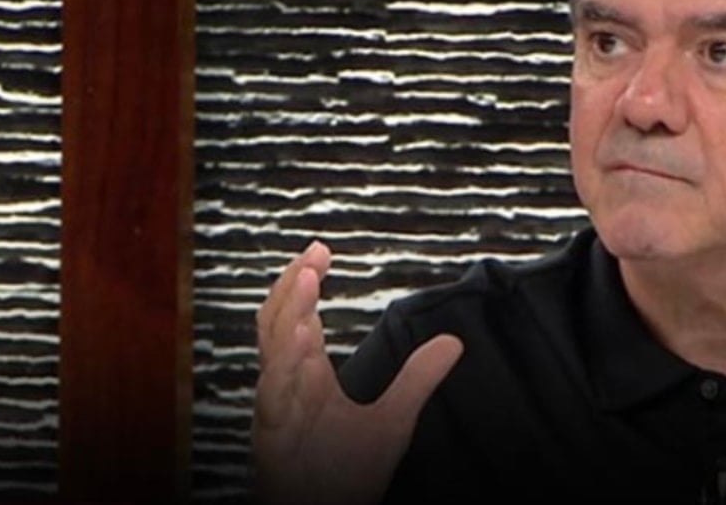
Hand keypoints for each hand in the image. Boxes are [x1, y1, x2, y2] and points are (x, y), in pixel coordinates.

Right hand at [253, 241, 463, 504]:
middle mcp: (287, 384)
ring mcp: (277, 407)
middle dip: (291, 285)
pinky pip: (274, 393)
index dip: (304, 282)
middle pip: (277, 321)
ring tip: (305, 277)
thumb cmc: (345, 475)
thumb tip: (454, 342)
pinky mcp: (272, 435)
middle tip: (312, 253)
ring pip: (271, 349)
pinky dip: (284, 363)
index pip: (299, 317)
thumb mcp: (394, 420)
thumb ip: (418, 379)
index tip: (320, 250)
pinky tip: (301, 337)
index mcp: (307, 375)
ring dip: (287, 311)